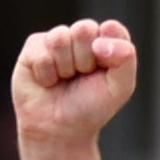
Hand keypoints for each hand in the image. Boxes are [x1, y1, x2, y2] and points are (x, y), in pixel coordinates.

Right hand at [13, 18, 138, 150]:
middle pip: (84, 28)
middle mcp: (82, 37)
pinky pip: (42, 53)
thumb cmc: (90, 108)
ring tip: (64, 80)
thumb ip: (125, 59)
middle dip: (85, 59)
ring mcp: (57, 40)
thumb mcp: (119, 88)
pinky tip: (47, 82)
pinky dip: (47, 74)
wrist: (59, 130)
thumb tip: (106, 31)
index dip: (108, 50)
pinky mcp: (34, 47)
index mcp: (106, 43)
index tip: (104, 70)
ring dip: (65, 67)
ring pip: (60, 38)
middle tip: (81, 77)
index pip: (112, 29)